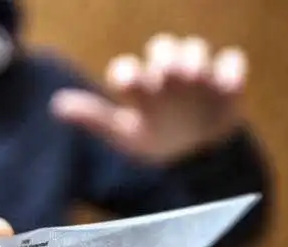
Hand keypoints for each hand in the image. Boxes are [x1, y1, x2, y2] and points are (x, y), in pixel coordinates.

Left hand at [51, 33, 247, 163]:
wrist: (196, 156)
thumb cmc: (155, 141)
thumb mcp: (125, 135)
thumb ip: (94, 118)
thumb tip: (56, 105)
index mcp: (139, 86)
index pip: (128, 69)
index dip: (127, 73)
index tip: (128, 84)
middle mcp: (165, 74)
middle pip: (162, 48)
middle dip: (162, 56)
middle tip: (166, 72)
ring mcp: (197, 75)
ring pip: (194, 48)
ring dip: (192, 57)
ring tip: (191, 76)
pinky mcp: (226, 82)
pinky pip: (231, 63)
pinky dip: (229, 71)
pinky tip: (227, 84)